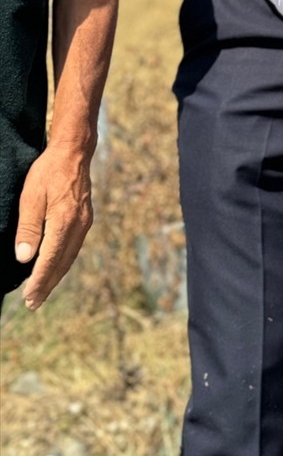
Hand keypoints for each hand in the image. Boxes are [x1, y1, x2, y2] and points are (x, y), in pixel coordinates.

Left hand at [16, 143, 94, 309]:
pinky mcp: (85, 218)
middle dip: (47, 284)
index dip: (38, 281)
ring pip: (70, 256)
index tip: (28, 298)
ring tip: (43, 290)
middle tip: (33, 304)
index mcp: (64, 221)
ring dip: (56, 275)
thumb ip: (28, 228)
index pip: (49, 260)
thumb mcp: (31, 197)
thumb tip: (24, 258)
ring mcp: (84, 222)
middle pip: (62, 263)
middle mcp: (78, 225)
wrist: (74, 152)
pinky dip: (64, 261)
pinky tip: (56, 265)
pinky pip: (74, 246)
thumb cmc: (48, 172)